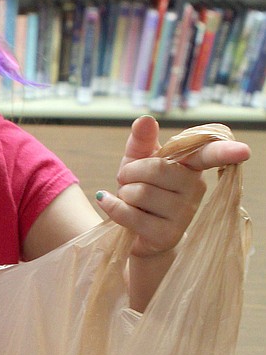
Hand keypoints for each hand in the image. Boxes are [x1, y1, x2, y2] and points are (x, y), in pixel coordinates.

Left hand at [96, 115, 249, 258]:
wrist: (136, 231)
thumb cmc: (141, 188)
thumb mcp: (138, 161)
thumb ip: (142, 140)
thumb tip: (145, 119)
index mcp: (192, 166)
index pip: (209, 155)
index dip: (226, 152)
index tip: (243, 151)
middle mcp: (195, 188)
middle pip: (156, 169)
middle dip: (130, 173)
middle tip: (128, 181)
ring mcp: (184, 214)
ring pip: (140, 192)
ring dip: (123, 193)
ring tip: (129, 199)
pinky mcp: (167, 235)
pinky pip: (131, 214)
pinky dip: (113, 207)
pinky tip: (112, 205)